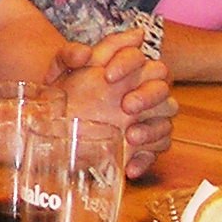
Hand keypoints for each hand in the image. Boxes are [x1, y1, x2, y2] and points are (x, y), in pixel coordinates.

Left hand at [53, 30, 174, 177]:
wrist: (55, 122)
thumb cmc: (65, 90)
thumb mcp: (60, 71)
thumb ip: (69, 55)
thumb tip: (84, 53)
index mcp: (124, 67)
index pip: (138, 57)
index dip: (127, 63)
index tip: (107, 76)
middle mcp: (140, 89)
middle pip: (161, 85)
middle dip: (148, 95)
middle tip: (126, 106)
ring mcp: (146, 118)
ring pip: (166, 119)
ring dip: (152, 128)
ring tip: (130, 136)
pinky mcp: (145, 144)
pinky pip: (157, 150)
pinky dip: (145, 160)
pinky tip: (129, 167)